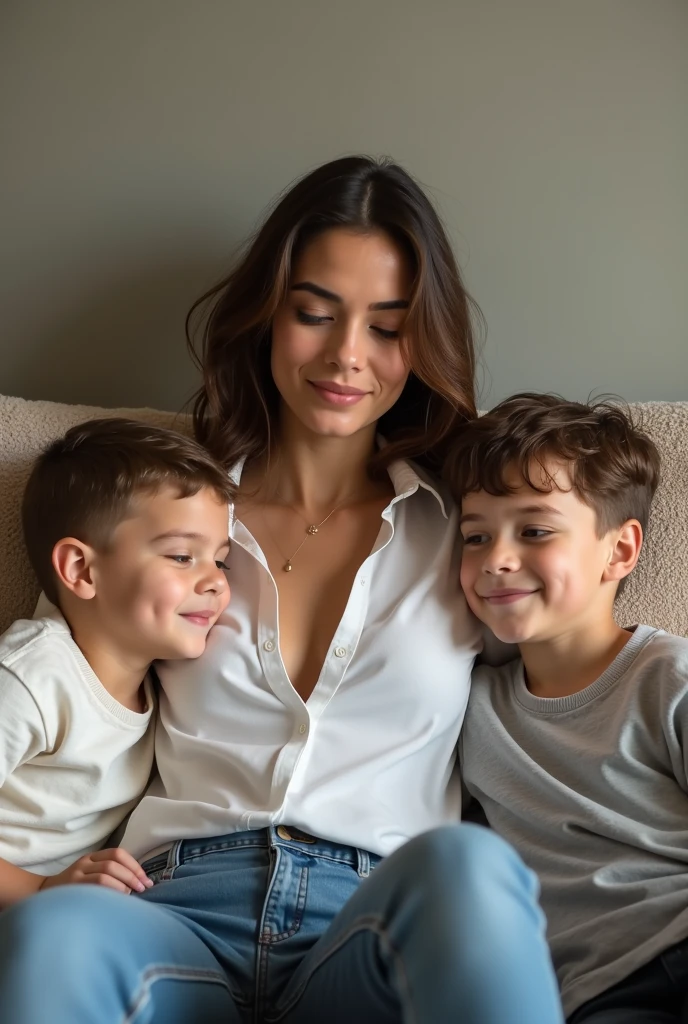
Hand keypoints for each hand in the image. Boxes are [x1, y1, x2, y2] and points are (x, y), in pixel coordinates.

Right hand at [39, 847, 153, 894]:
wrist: (43, 895)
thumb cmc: (74, 888)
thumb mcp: (90, 874)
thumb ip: (109, 874)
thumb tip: (138, 884)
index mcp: (92, 856)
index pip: (118, 853)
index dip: (134, 865)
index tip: (146, 879)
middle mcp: (85, 863)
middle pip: (114, 863)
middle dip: (132, 875)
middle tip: (143, 888)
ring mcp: (77, 875)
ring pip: (105, 874)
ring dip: (122, 885)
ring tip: (130, 896)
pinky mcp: (72, 888)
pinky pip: (95, 887)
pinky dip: (110, 892)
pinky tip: (116, 901)